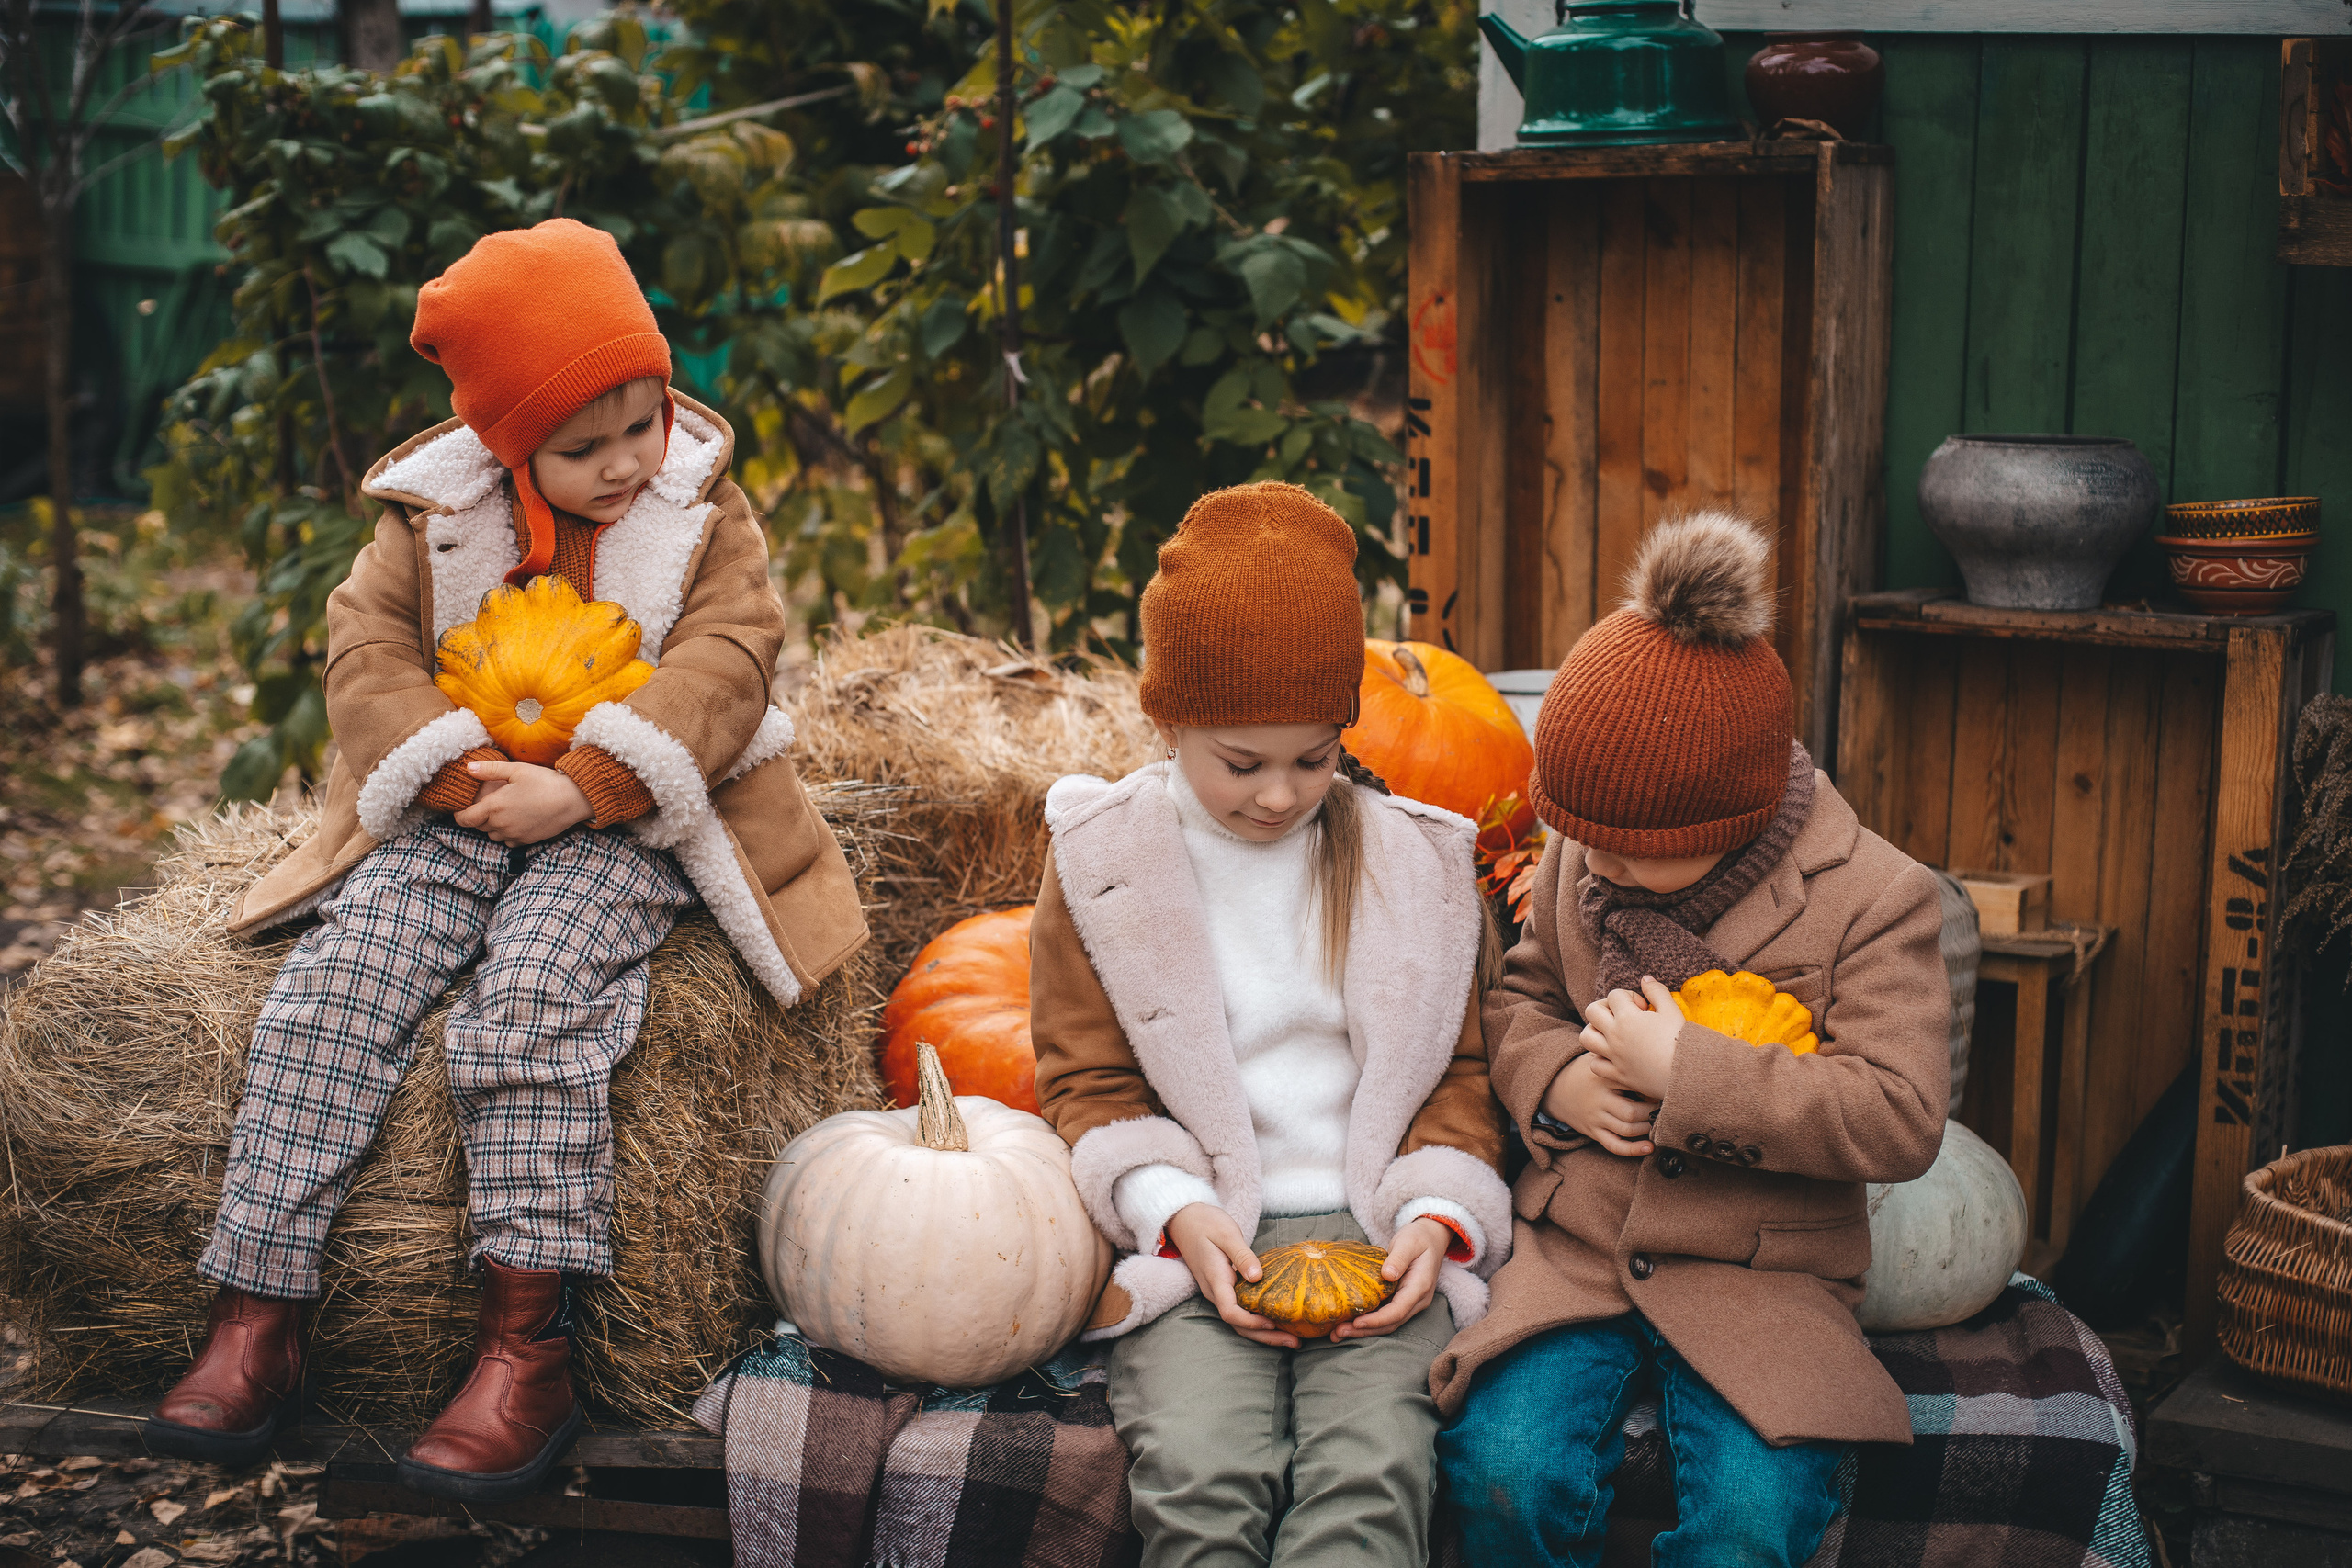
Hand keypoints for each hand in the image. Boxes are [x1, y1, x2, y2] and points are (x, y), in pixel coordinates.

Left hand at [455, 760, 592, 845]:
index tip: (461, 809)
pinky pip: (508, 841)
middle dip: (479, 817)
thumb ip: (490, 769)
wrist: (573, 800)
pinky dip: (507, 834)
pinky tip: (517, 822)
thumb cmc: (544, 782)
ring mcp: (514, 835)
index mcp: (493, 807)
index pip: (465, 819)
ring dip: (493, 826)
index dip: (459, 815)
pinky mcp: (527, 841)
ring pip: (493, 835)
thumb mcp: (516, 770)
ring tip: (503, 812)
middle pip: (479, 826)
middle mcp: (500, 825)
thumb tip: (469, 768)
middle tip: (488, 804)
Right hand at [1165, 1203, 1296, 1348]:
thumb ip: (1242, 1255)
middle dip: (1265, 1336)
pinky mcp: (1223, 1288)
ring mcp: (1218, 1291)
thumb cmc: (1205, 1223)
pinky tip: (1276, 1320)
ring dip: (1263, 1332)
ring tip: (1291, 1338)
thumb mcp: (1226, 1233)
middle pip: (1237, 1324)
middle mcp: (1215, 1291)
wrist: (1185, 1220)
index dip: (1251, 1322)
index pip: (1230, 1311)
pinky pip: (1239, 1310)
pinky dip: (1257, 1320)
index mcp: (1215, 1279)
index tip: (1273, 1323)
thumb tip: (1257, 1277)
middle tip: (1295, 1343)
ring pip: (1239, 1321)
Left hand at [1332, 1217, 1450, 1339]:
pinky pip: (1384, 1315)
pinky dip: (1368, 1321)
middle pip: (1390, 1323)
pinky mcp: (1400, 1300)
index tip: (1356, 1322)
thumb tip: (1387, 1275)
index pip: (1398, 1311)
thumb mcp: (1409, 1242)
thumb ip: (1399, 1258)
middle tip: (1339, 1332)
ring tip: (1338, 1332)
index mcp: (1420, 1287)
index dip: (1377, 1320)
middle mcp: (1416, 1300)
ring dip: (1364, 1330)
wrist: (1430, 1238)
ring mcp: (1409, 1302)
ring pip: (1387, 1323)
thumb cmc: (1419, 1238)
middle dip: (1365, 1330)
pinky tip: (1349, 1321)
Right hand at [1539, 1052, 1657, 1156]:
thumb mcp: (1597, 1058)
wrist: (1554, 1089)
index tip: (1661, 1087)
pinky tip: (1649, 1147)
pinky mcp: (1593, 1132)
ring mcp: (1595, 1118)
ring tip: (1656, 1121)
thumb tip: (1649, 1059)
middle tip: (1663, 1107)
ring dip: (1647, 1128)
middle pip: (1631, 1113)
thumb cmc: (1584, 1071)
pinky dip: (1633, 1150)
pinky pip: (1614, 1146)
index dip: (1651, 1088)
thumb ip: (1617, 1056)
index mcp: (1601, 1078)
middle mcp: (1598, 1100)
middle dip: (1652, 1113)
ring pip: (1626, 1130)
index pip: (1632, 1084)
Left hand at [1579, 976, 1683, 1101]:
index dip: (1629, 996)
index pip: (1614, 995)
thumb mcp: (1672, 1011)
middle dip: (1605, 1008)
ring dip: (1596, 1031)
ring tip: (1613, 1033)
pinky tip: (1616, 1056)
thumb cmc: (1683, 1041)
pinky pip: (1595, 1064)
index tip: (1645, 1008)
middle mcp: (1615, 1036)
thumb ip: (1657, 991)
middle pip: (1592, 1011)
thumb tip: (1644, 979)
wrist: (1688, 1075)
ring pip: (1586, 1037)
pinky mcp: (1617, 1074)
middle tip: (1623, 1015)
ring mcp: (1613, 1056)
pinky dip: (1601, 1059)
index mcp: (1627, 1018)